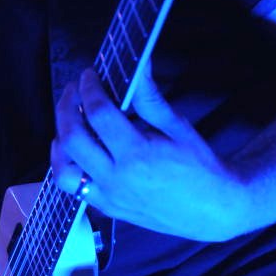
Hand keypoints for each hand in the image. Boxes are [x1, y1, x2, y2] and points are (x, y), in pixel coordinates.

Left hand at [51, 66, 248, 240]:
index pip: (99, 114)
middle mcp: (117, 179)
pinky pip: (74, 189)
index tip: (89, 74)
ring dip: (60, 140)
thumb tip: (138, 64)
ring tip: (68, 119)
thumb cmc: (200, 166)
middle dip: (66, 107)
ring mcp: (110, 197)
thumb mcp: (177, 126)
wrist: (215, 210)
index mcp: (137, 155)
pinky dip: (67, 165)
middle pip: (73, 139)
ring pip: (63, 170)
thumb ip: (149, 97)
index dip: (89, 88)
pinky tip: (75, 148)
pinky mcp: (109, 209)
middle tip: (74, 90)